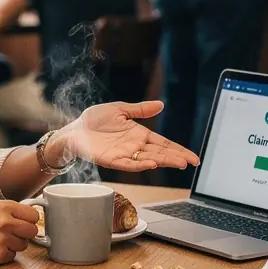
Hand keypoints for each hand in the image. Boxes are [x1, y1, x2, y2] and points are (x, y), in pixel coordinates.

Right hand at [0, 200, 39, 264]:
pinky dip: (5, 253)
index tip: (24, 222)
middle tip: (13, 232)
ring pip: (24, 245)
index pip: (34, 215)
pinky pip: (12, 256)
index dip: (29, 219)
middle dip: (25, 233)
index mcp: (4, 207)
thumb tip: (32, 214)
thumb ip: (10, 209)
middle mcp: (5, 223)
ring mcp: (2, 240)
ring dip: (14, 244)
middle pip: (33, 231)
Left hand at [60, 101, 198, 172]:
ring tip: (178, 163)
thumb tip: (160, 104)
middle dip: (175, 157)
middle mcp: (134, 147)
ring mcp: (124, 155)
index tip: (193, 157)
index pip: (163, 144)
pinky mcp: (111, 160)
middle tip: (190, 162)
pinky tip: (151, 164)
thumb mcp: (119, 110)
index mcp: (139, 135)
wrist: (74, 129)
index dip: (178, 150)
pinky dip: (140, 164)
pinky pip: (128, 164)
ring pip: (148, 160)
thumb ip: (139, 109)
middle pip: (159, 153)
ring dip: (163, 161)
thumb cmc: (94, 120)